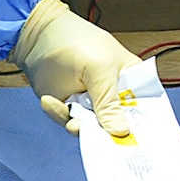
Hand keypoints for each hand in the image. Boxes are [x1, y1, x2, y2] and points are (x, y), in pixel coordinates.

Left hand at [11, 0, 134, 136]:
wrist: (34, 38)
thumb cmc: (74, 41)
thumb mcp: (98, 70)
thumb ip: (110, 102)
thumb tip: (122, 132)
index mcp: (132, 79)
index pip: (146, 108)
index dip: (143, 127)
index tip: (136, 143)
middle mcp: (114, 94)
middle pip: (120, 124)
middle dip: (107, 132)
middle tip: (95, 133)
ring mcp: (92, 102)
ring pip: (93, 129)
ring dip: (78, 125)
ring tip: (67, 110)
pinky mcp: (71, 108)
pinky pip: (70, 123)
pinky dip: (58, 115)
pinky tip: (50, 99)